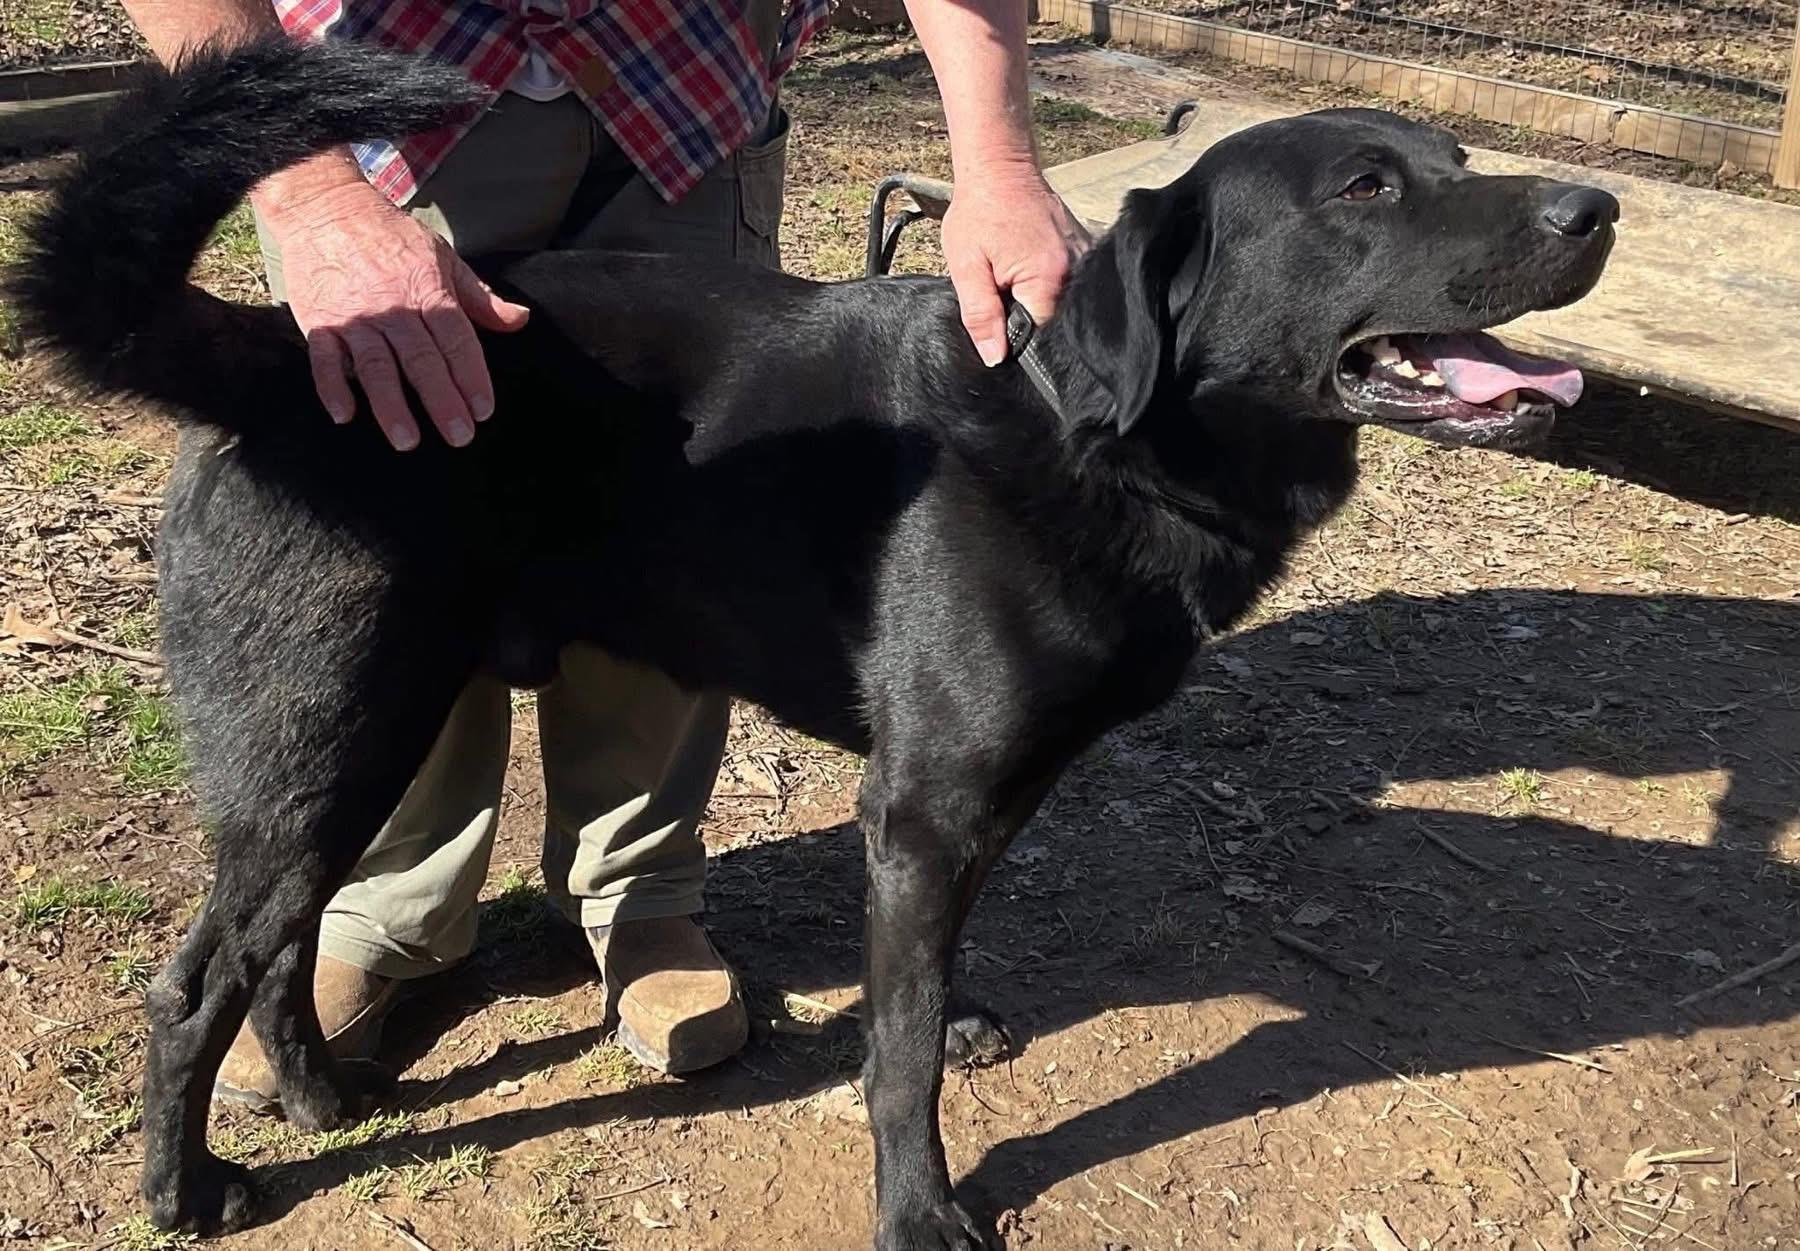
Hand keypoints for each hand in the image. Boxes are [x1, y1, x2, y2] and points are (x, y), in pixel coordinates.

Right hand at [268, 182, 529, 450]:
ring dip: (390, 405)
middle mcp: (392, 308)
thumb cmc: (392, 238)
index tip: (483, 410)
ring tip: (408, 440)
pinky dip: (332, 387)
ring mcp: (354, 317)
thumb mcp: (444, 258)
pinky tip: (345, 414)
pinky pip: (324, 360)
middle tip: (459, 436)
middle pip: (420, 360)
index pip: (455, 340)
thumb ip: (480, 297)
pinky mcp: (319, 322)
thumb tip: (520, 320)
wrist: (327, 209)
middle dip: (441, 400)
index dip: (471, 376)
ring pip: (374, 366)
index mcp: (427, 291)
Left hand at [942, 166, 1089, 366]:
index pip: (1040, 335)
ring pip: (1065, 303)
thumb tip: (995, 356)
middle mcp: (1075, 269)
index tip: (1000, 324)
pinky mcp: (1086, 249)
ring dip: (1040, 300)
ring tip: (1015, 276)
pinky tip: (1030, 268)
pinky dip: (1052, 285)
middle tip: (1003, 292)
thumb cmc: (979, 211)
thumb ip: (980, 315)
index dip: (1018, 339)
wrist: (999, 168)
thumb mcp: (966, 267)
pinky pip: (1072, 283)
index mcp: (1047, 277)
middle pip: (1057, 321)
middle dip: (1029, 319)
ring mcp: (1086, 257)